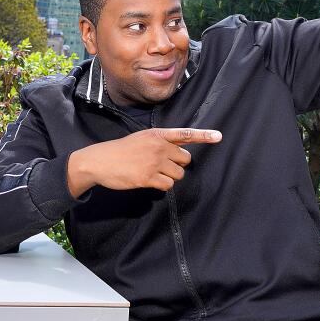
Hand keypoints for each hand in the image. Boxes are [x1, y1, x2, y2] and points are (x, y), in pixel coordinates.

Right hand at [67, 128, 222, 196]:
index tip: (219, 136)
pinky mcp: (148, 177)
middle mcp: (158, 146)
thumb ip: (161, 142)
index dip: (203, 135)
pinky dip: (161, 186)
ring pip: (178, 174)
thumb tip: (179, 152)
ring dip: (169, 177)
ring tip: (153, 173)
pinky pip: (167, 185)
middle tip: (162, 166)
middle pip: (185, 160)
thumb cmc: (122, 150)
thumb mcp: (142, 138)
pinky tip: (148, 181)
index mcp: (157, 134)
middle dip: (177, 165)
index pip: (185, 134)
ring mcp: (154, 162)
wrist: (100, 160)